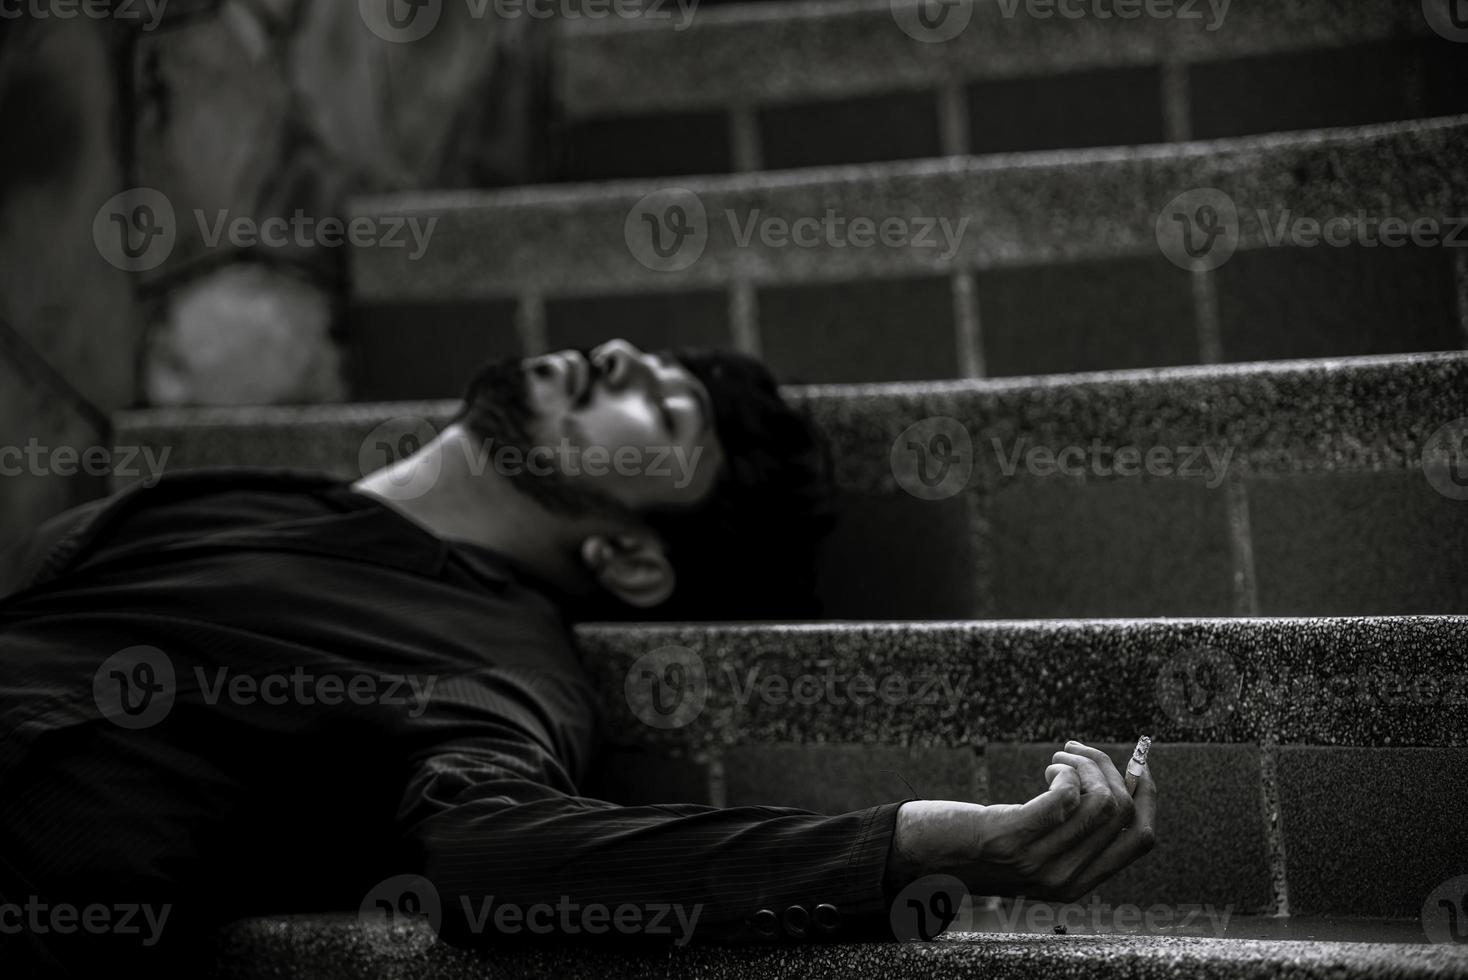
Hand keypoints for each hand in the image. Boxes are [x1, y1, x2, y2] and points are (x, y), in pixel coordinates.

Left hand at [886, 740, 1155, 902]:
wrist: (921, 857)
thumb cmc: (976, 842)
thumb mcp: (1034, 848)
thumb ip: (1070, 834)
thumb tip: (1116, 784)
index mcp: (1078, 884)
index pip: (1141, 839)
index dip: (1148, 796)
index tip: (1140, 765)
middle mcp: (1064, 880)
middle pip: (1122, 813)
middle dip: (1109, 768)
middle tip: (1078, 751)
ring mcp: (1039, 862)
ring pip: (1100, 802)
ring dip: (1084, 764)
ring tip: (1059, 757)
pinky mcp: (1012, 838)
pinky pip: (1065, 797)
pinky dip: (1066, 770)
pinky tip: (1050, 767)